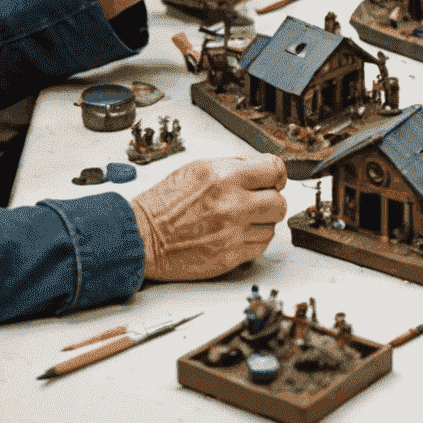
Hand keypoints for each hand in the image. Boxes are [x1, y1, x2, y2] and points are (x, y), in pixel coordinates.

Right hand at [131, 155, 287, 280]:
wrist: (143, 236)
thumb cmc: (165, 203)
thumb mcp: (199, 167)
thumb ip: (234, 166)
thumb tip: (261, 169)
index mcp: (225, 177)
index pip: (275, 170)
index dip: (277, 174)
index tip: (274, 179)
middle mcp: (232, 205)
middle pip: (279, 202)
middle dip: (272, 199)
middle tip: (260, 200)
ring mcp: (232, 233)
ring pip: (272, 226)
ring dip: (262, 221)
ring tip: (244, 218)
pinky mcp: (229, 257)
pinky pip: (260, 247)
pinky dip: (254, 240)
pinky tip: (239, 233)